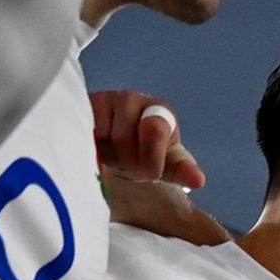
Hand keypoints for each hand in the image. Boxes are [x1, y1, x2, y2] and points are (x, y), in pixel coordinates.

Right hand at [90, 90, 205, 187]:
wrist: (122, 153)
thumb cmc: (150, 157)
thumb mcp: (169, 166)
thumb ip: (182, 171)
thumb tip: (198, 180)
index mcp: (161, 110)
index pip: (154, 129)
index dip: (149, 159)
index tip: (150, 173)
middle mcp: (132, 98)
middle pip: (123, 138)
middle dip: (127, 162)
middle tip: (130, 166)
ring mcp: (104, 99)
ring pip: (100, 137)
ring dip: (106, 156)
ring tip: (114, 156)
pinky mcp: (81, 107)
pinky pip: (81, 133)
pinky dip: (89, 149)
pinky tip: (97, 149)